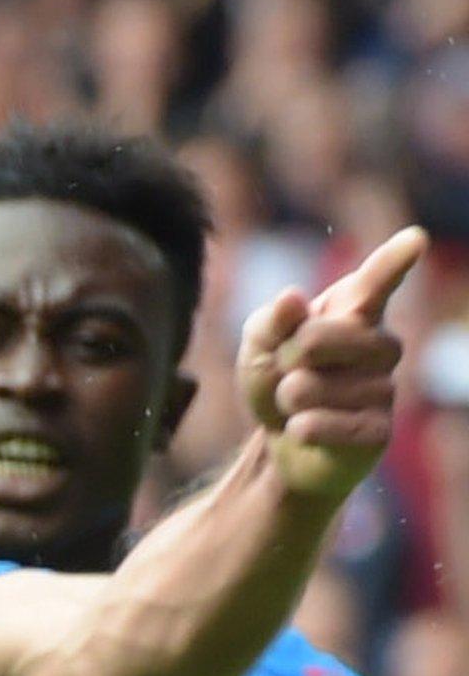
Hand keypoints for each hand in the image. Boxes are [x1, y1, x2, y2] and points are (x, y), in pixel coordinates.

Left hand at [238, 227, 425, 498]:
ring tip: (299, 404)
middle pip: (320, 337)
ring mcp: (384, 388)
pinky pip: (325, 425)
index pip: (374, 284)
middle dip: (286, 357)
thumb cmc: (277, 378)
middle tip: (288, 371)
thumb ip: (270, 321)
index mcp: (352, 314)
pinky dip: (301, 428)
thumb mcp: (260, 345)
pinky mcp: (379, 430)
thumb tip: (293, 298)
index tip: (415, 238)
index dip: (392, 262)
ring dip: (288, 398)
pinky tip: (304, 429)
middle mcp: (378, 346)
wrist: (282, 438)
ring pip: (310, 387)